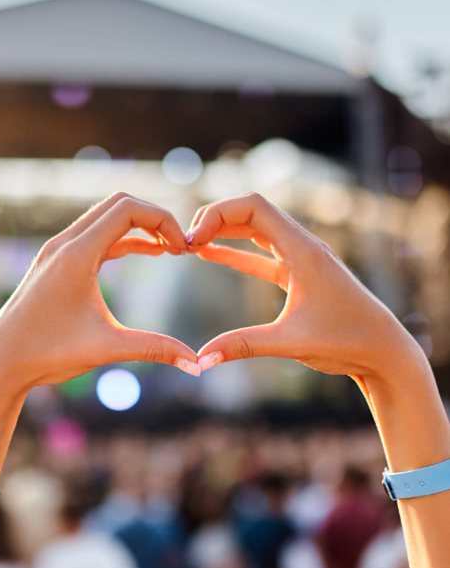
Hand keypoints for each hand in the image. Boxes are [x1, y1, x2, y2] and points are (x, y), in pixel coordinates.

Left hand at [0, 192, 200, 389]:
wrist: (1, 362)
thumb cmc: (47, 354)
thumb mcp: (106, 349)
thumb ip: (154, 350)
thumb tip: (198, 364)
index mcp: (76, 255)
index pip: (128, 209)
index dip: (163, 221)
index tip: (184, 249)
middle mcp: (63, 245)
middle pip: (118, 204)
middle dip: (154, 218)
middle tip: (181, 246)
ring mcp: (55, 251)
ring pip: (105, 218)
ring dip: (139, 227)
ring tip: (171, 250)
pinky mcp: (54, 262)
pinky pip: (95, 236)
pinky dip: (123, 239)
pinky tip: (148, 252)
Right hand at [186, 191, 421, 381]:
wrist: (384, 352)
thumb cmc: (347, 342)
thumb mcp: (291, 343)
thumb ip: (243, 346)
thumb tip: (200, 359)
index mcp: (303, 250)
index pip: (253, 207)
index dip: (216, 215)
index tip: (191, 242)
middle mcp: (302, 246)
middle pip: (250, 211)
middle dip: (213, 220)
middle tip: (182, 245)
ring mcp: (301, 259)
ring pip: (255, 229)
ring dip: (222, 232)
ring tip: (189, 247)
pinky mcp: (298, 275)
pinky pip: (260, 253)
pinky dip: (233, 251)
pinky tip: (208, 254)